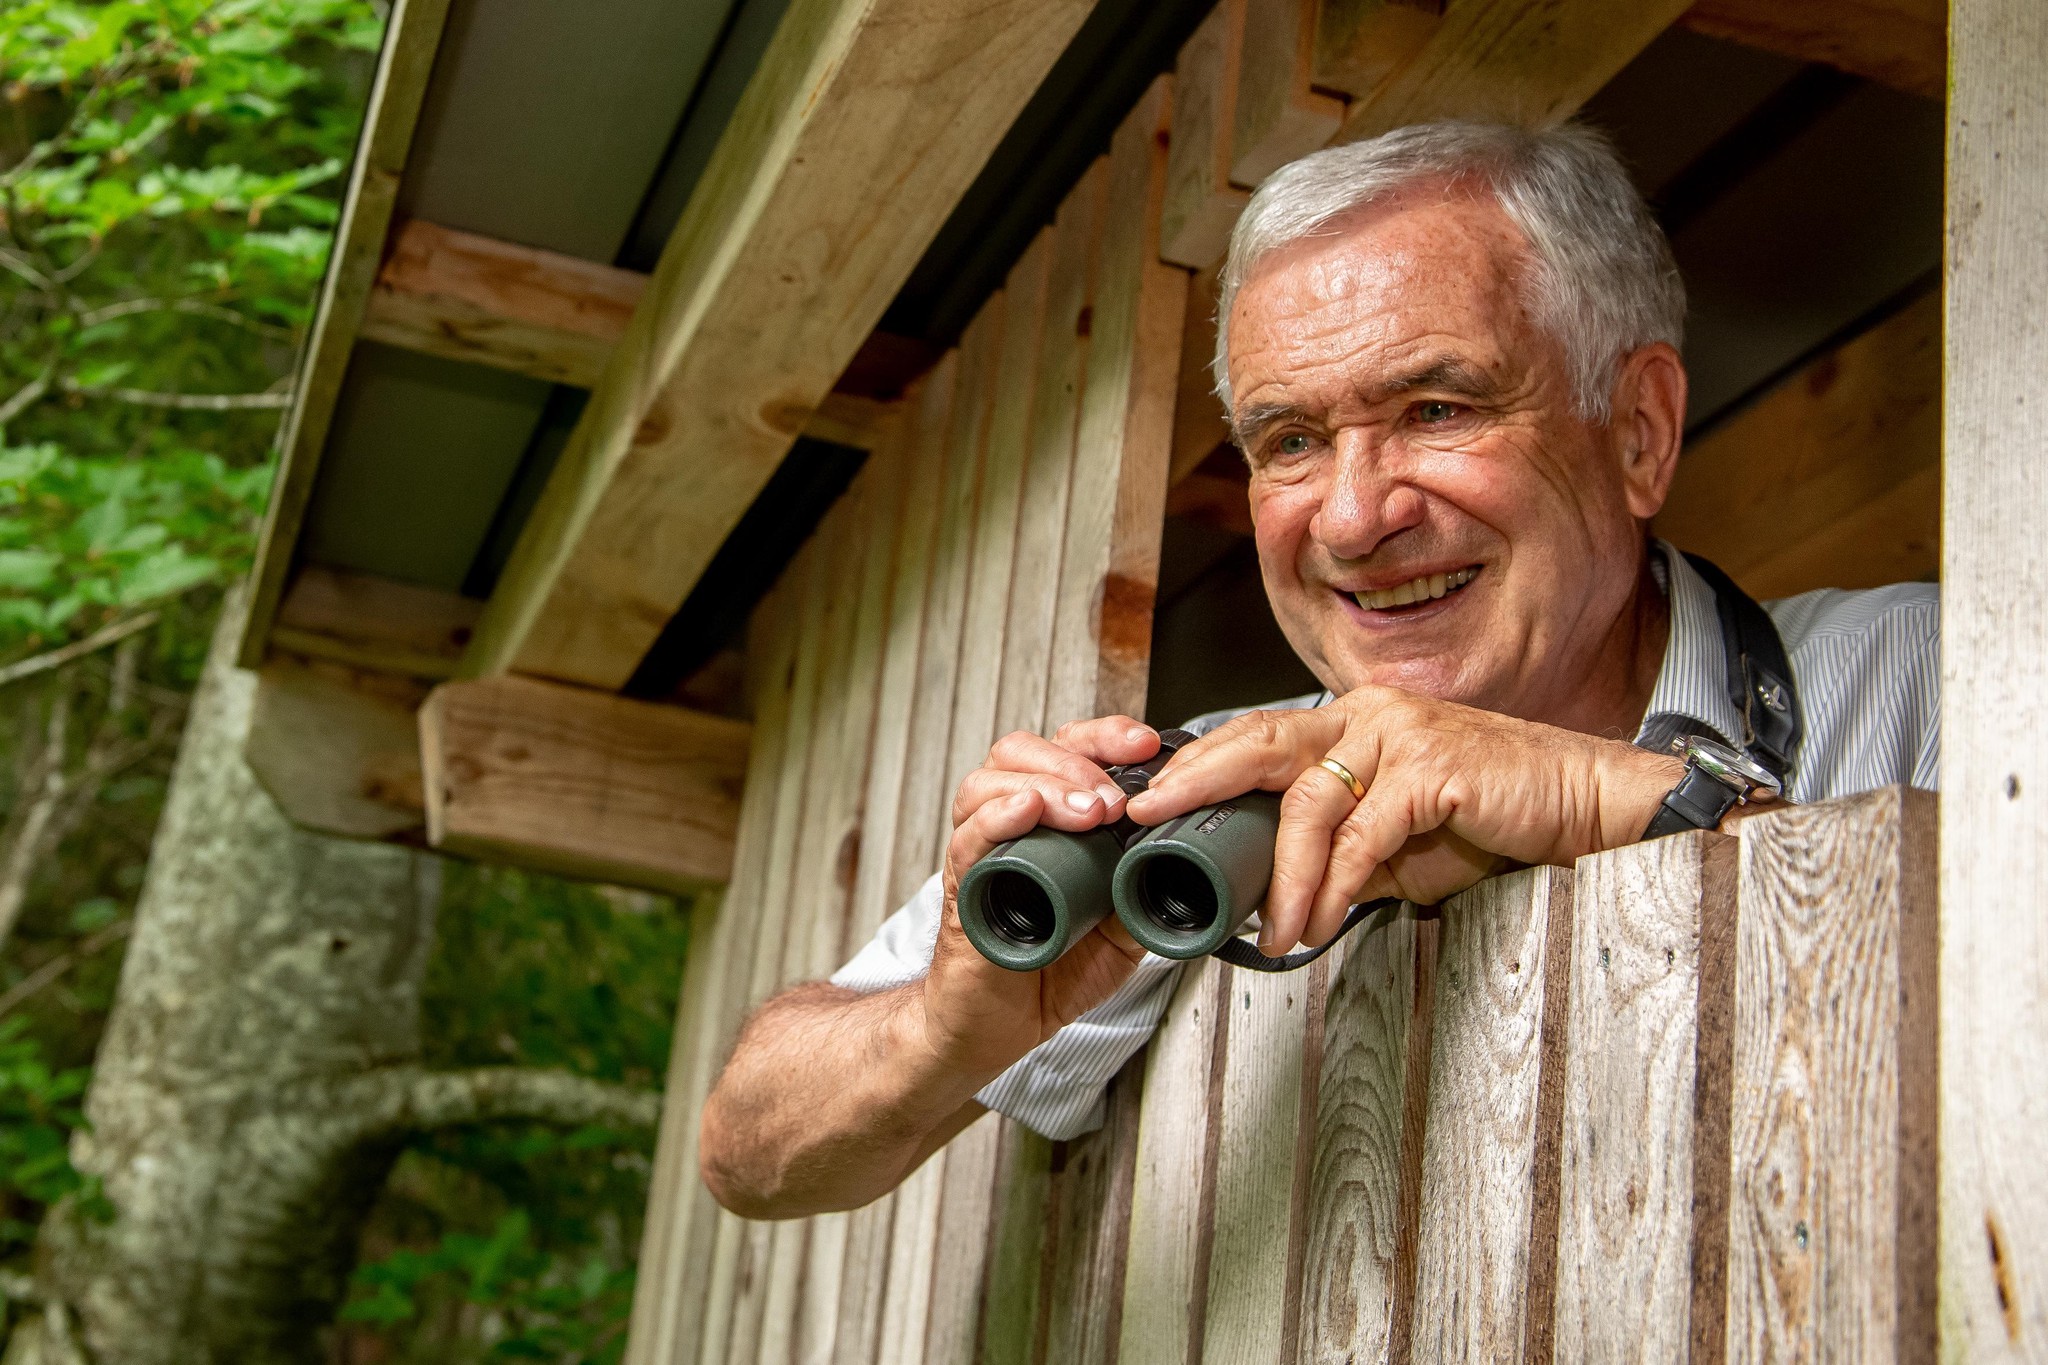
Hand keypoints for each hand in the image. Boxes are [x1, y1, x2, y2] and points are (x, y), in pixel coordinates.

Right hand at [916, 716, 1162, 1081]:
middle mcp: (1007, 827)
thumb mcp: (1119, 927)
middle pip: (1021, 751)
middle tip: (1116, 797)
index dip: (1104, 736)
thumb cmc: (1046, 971)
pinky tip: (1026, 811)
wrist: (998, 1031)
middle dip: (1076, 759)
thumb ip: (1144, 890)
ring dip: (1045, 785)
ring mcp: (981, 856)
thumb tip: (1193, 865)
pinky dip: (995, 819)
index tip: (1146, 746)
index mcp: (1046, 823)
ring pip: (987, 784)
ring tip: (1087, 811)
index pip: (1065, 749)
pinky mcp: (962, 895)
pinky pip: (967, 842)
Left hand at [1124, 686, 1681, 953]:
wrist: (1586, 806)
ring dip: (1283, 875)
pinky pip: (1362, 832)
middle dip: (1194, 779)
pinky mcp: (1434, 767)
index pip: (1258, 735)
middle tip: (1145, 817)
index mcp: (1353, 719)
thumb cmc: (1497, 819)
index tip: (1148, 798)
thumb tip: (1284, 897)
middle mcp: (1369, 712)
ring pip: (1308, 800)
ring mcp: (1401, 733)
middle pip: (1258, 740)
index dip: (1199, 763)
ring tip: (1274, 930)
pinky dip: (1334, 884)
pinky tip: (1322, 921)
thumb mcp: (1403, 842)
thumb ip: (1343, 854)